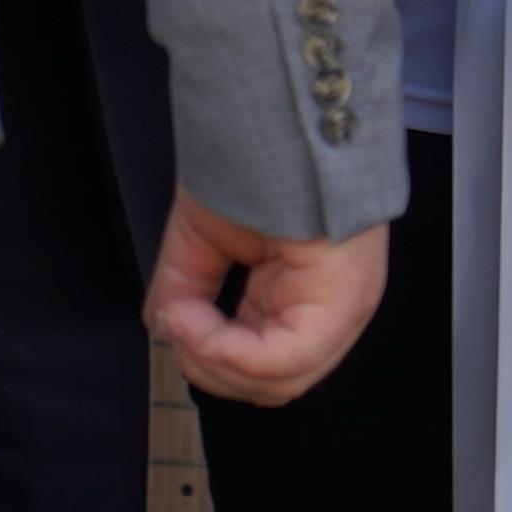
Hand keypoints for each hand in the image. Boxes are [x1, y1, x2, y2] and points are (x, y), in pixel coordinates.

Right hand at [146, 188, 387, 405]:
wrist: (282, 125)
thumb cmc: (256, 173)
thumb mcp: (205, 244)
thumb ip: (186, 295)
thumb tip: (168, 332)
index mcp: (308, 301)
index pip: (265, 369)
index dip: (210, 359)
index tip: (172, 319)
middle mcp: (333, 312)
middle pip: (270, 386)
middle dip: (208, 367)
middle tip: (175, 324)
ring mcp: (344, 310)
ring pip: (277, 383)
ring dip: (212, 359)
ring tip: (181, 317)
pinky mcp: (343, 303)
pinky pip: (283, 360)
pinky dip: (225, 351)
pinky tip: (194, 319)